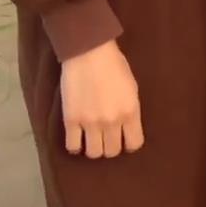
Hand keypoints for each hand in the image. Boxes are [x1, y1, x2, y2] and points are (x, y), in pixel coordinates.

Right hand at [59, 39, 143, 158]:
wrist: (89, 53)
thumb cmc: (114, 66)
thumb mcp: (132, 88)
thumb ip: (130, 110)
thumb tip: (127, 127)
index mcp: (131, 111)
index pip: (134, 144)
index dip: (129, 144)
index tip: (124, 139)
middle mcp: (112, 121)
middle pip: (112, 151)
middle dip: (110, 147)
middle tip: (106, 138)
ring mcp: (90, 122)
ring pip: (93, 153)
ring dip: (93, 148)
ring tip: (91, 139)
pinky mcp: (70, 120)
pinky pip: (72, 146)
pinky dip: (75, 146)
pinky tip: (77, 138)